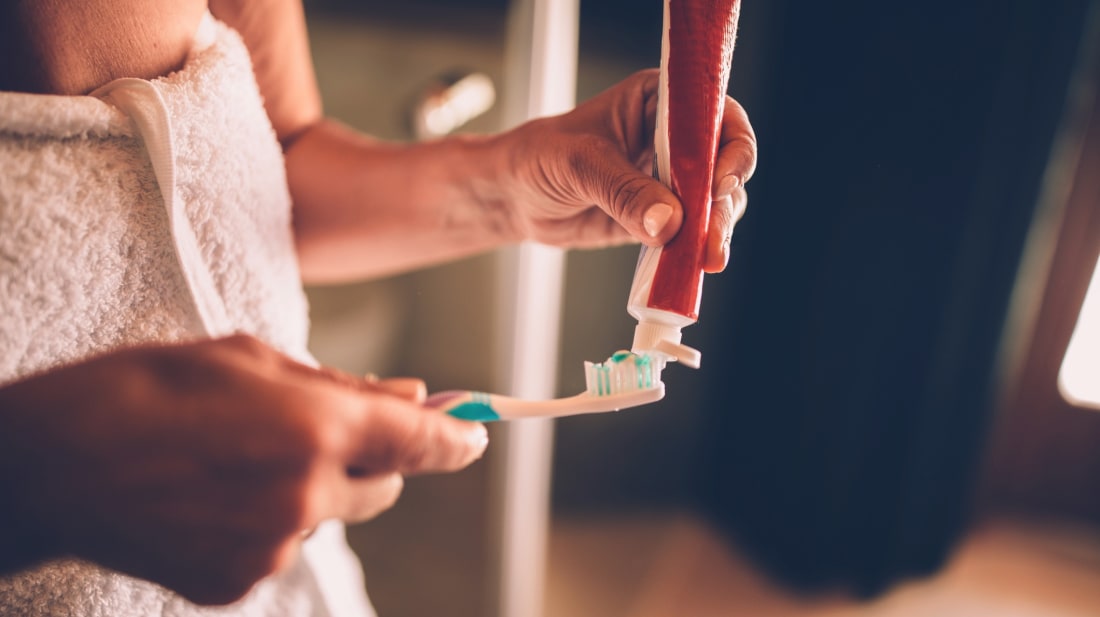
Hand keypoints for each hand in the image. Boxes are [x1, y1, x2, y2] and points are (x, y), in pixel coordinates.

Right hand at [0, 335, 486, 604]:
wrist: (52, 464)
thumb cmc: (146, 390)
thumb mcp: (247, 357)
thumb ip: (338, 383)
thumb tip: (408, 395)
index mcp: (317, 427)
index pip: (421, 443)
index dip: (456, 440)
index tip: (474, 437)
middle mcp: (307, 495)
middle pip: (385, 488)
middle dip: (371, 460)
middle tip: (319, 431)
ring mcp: (273, 547)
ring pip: (328, 516)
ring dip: (308, 488)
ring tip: (235, 459)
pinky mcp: (237, 582)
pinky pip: (280, 546)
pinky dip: (266, 522)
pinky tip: (212, 495)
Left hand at [493, 68, 756, 271]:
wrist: (513, 197)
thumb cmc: (538, 158)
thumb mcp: (578, 165)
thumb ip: (623, 191)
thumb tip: (669, 222)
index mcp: (658, 101)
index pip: (714, 115)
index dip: (728, 147)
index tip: (719, 182)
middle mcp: (674, 137)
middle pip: (723, 164)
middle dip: (724, 201)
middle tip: (713, 235)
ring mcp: (671, 179)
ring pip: (714, 203)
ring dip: (715, 230)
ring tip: (707, 258)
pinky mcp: (662, 217)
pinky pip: (690, 232)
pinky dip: (694, 250)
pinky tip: (691, 267)